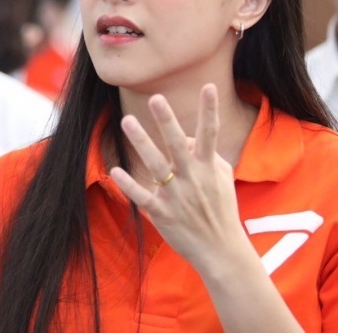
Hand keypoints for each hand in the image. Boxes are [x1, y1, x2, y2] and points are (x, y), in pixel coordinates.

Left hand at [107, 85, 253, 276]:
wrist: (222, 250)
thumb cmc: (220, 209)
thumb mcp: (222, 177)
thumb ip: (208, 154)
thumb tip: (190, 137)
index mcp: (209, 168)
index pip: (210, 133)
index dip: (210, 109)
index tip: (208, 85)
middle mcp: (193, 178)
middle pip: (179, 144)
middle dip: (168, 121)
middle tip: (156, 98)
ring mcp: (177, 196)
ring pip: (157, 165)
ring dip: (142, 142)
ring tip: (126, 120)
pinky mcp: (163, 213)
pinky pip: (143, 196)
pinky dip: (129, 185)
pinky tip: (115, 171)